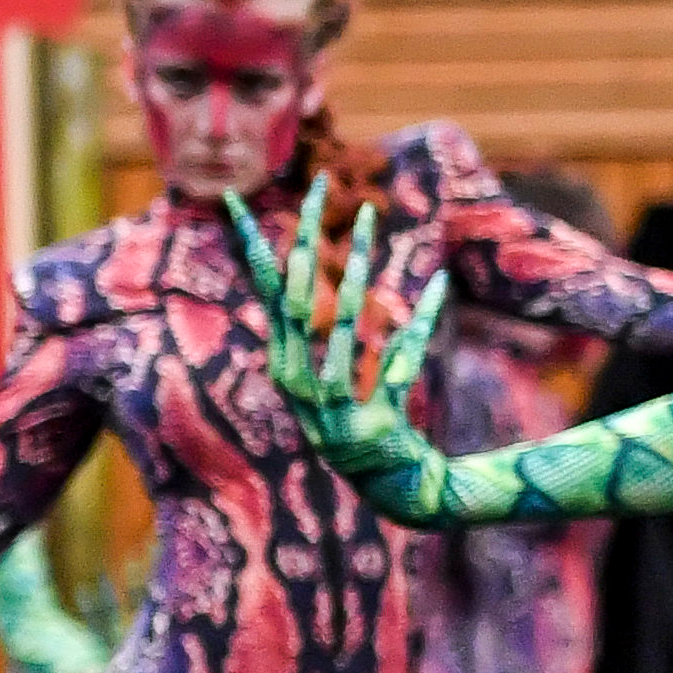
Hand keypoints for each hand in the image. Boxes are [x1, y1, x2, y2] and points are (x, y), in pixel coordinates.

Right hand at [225, 195, 453, 517]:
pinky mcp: (371, 422)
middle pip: (297, 297)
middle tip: (315, 184)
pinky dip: (419, 323)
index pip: (265, 294)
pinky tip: (438, 285)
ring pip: (345, 323)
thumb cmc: (365, 421)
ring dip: (357, 269)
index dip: (254, 247)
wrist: (394, 487)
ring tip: (369, 218)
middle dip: (305, 237)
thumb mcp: (341, 371)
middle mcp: (298, 381)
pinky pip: (399, 362)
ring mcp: (331, 405)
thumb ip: (338, 327)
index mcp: (285, 363)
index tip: (235, 200)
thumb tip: (331, 268)